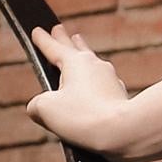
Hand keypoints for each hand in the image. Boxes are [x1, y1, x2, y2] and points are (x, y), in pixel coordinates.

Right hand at [26, 25, 138, 158]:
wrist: (124, 132)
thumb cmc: (84, 117)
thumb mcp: (46, 109)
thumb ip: (37, 105)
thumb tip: (40, 108)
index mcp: (75, 62)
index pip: (53, 48)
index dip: (42, 40)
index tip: (37, 30)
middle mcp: (96, 66)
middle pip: (76, 48)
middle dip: (65, 39)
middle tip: (59, 29)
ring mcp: (111, 80)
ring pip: (92, 64)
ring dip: (83, 55)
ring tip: (79, 47)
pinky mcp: (120, 98)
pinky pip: (103, 85)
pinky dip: (94, 83)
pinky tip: (95, 86)